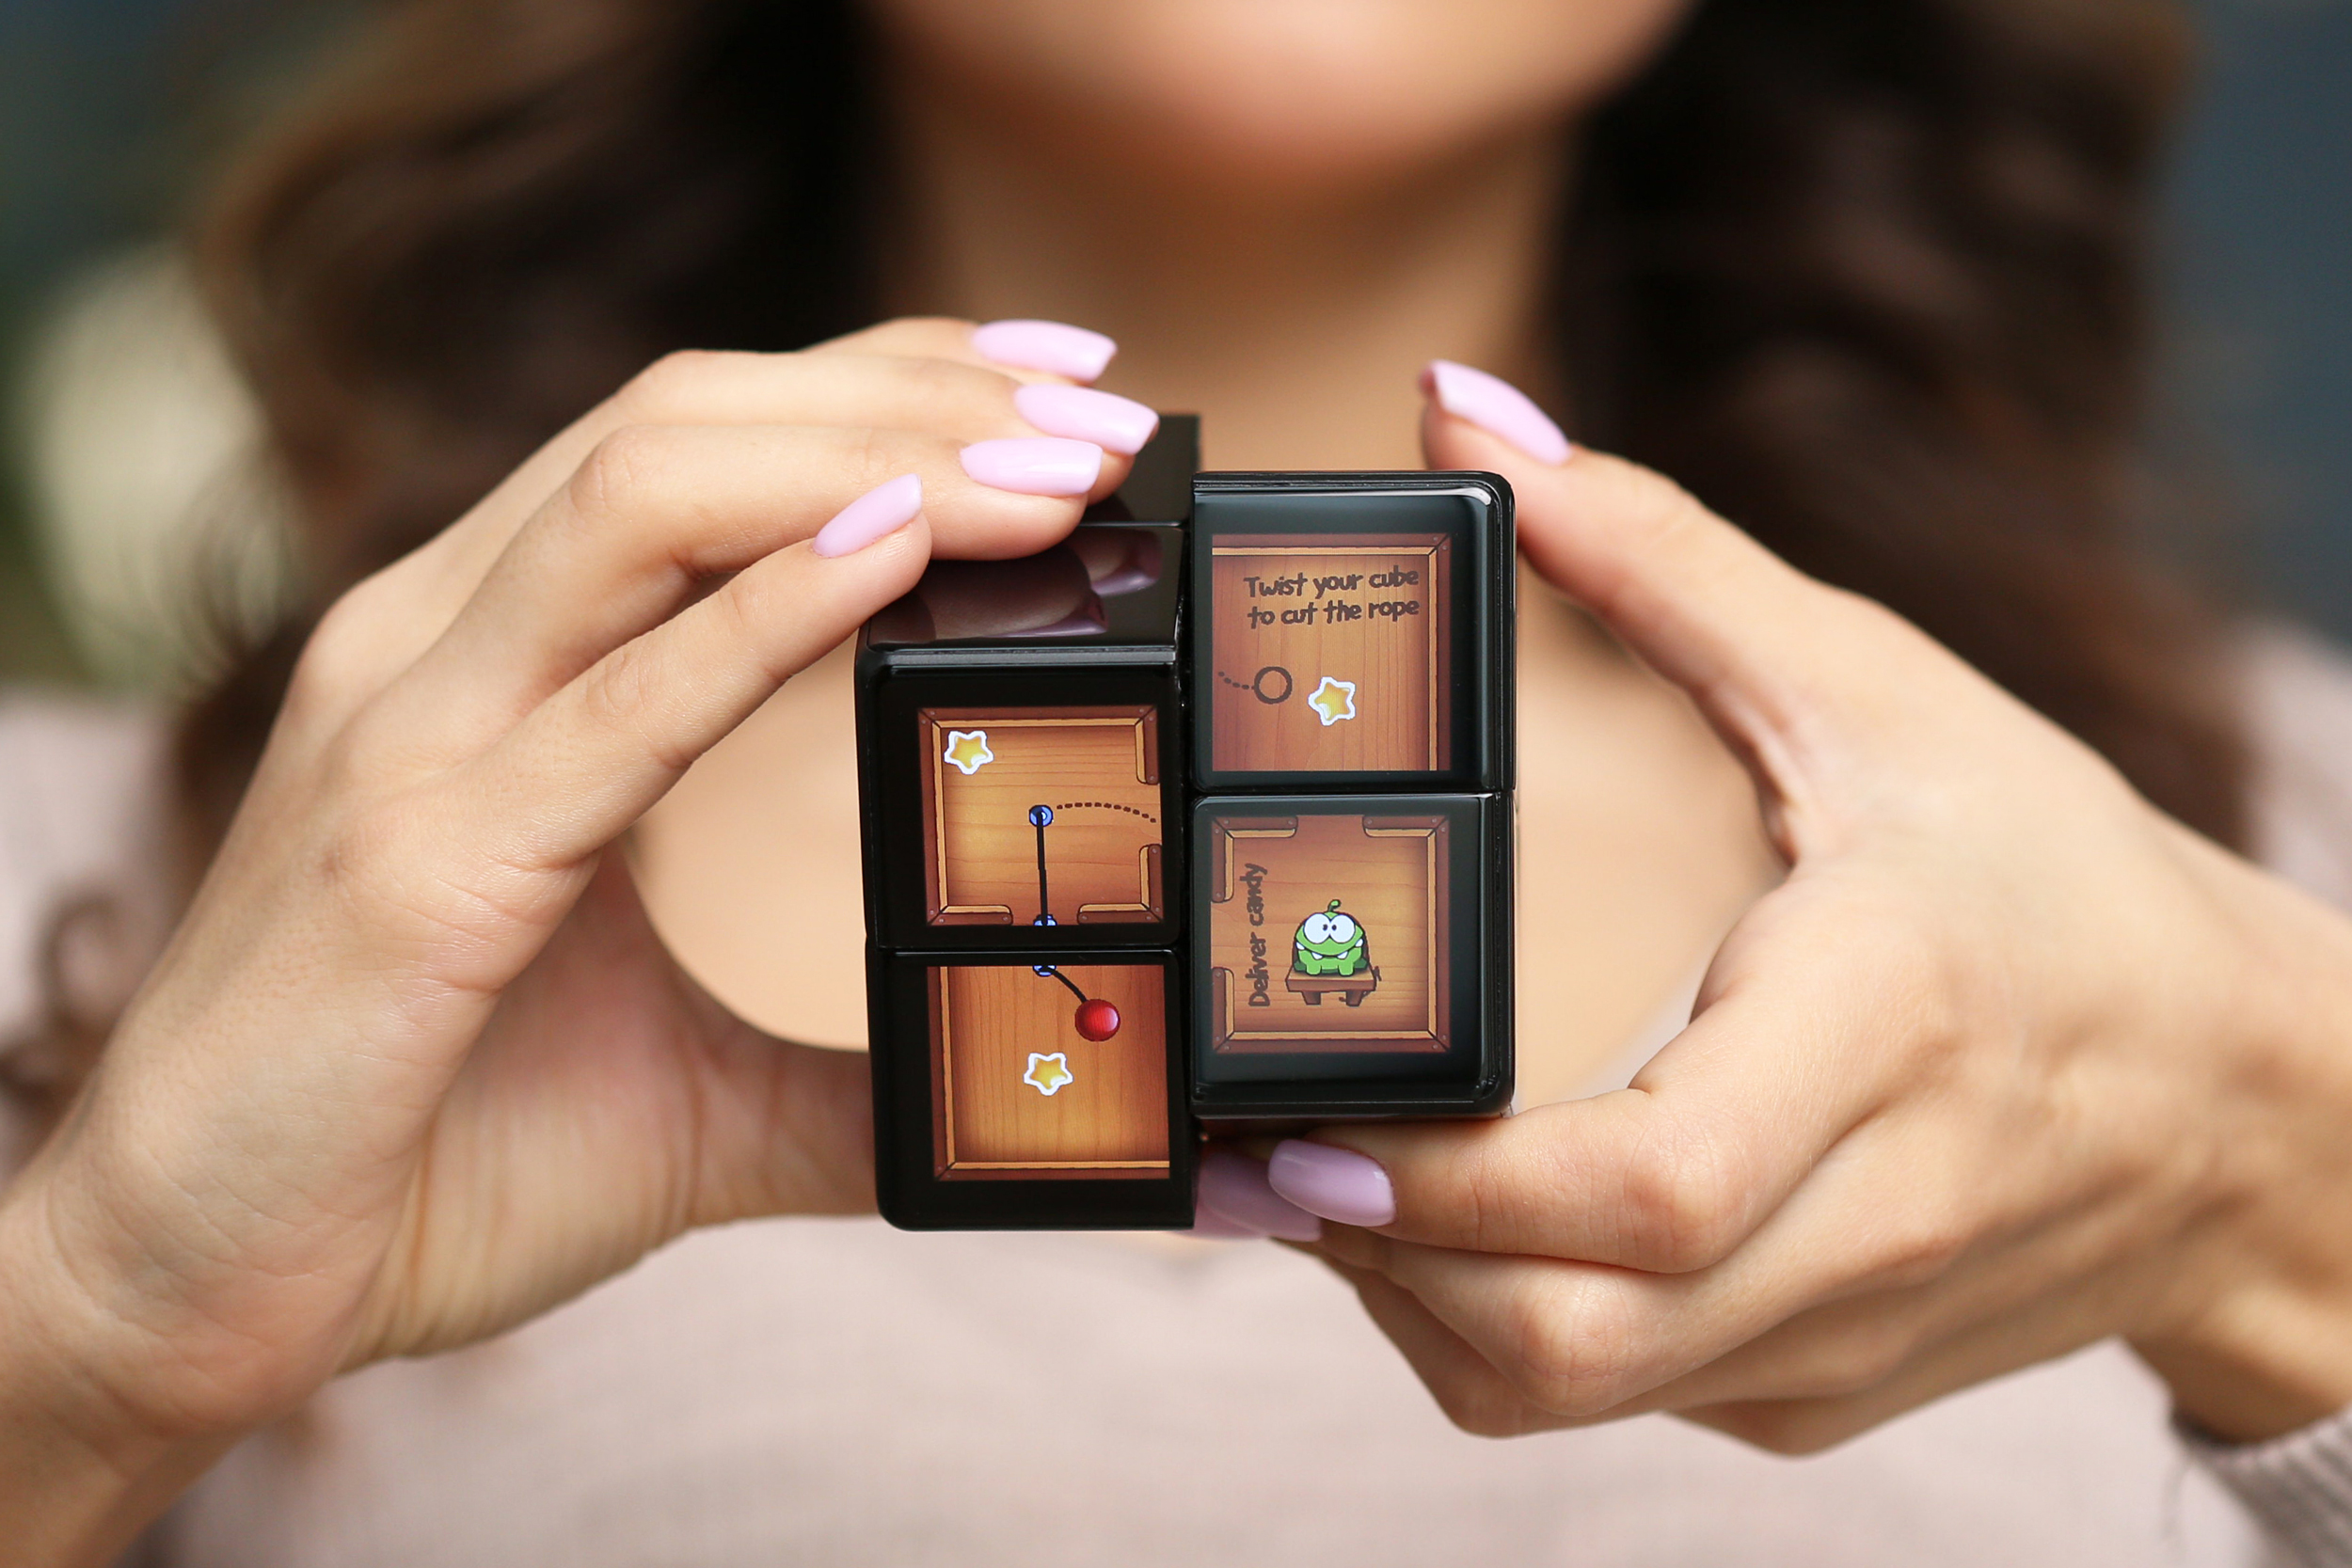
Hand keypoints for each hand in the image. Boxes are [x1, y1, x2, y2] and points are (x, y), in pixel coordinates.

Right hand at [0, 318, 1152, 1563]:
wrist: (182, 1288)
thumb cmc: (414, 1164)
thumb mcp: (680, 1092)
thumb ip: (842, 1067)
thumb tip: (1009, 1086)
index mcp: (493, 663)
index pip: (700, 444)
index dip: (885, 380)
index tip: (1061, 376)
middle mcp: (439, 651)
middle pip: (687, 421)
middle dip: (914, 394)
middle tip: (1108, 412)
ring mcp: (413, 734)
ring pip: (648, 497)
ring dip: (876, 461)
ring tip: (1057, 467)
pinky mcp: (418, 860)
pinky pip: (617, 698)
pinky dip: (767, 612)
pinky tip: (900, 552)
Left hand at [1264, 370, 2351, 1454]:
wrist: (2240, 1104)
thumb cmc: (2055, 879)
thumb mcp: (1877, 689)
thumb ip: (1660, 556)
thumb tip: (1466, 414)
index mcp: (1887, 1027)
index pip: (1649, 1184)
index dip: (1446, 1177)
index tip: (1303, 1108)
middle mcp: (1866, 1216)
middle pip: (1567, 1332)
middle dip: (1370, 1252)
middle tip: (1254, 1134)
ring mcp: (1835, 1333)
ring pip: (1559, 1390)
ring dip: (1404, 1299)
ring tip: (1329, 1166)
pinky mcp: (1811, 1393)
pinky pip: (1605, 1395)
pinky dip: (1491, 1321)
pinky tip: (1447, 1217)